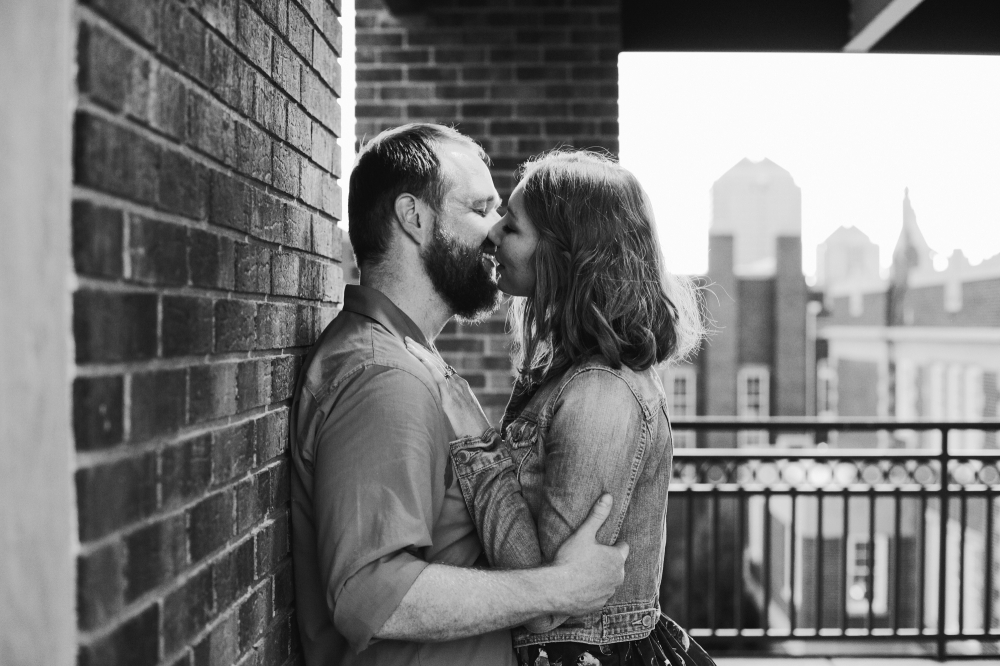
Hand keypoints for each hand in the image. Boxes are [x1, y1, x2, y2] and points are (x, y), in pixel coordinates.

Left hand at [405, 337, 492, 437]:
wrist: (482, 436)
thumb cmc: (471, 429)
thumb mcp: (459, 411)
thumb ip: (449, 403)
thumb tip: (436, 402)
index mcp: (460, 385)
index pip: (441, 366)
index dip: (428, 355)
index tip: (416, 347)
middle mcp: (458, 383)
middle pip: (437, 362)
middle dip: (421, 350)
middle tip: (407, 339)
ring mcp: (455, 389)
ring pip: (436, 366)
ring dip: (421, 354)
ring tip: (408, 344)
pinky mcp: (451, 398)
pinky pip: (439, 378)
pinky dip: (429, 367)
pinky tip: (419, 359)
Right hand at [549, 494, 628, 616]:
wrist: (555, 589)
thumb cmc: (570, 560)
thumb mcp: (583, 533)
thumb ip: (598, 515)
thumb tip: (608, 496)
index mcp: (617, 559)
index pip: (623, 548)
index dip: (613, 545)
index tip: (602, 544)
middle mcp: (617, 577)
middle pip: (617, 566)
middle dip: (608, 562)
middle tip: (590, 557)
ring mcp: (608, 593)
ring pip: (609, 582)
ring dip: (601, 578)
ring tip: (584, 572)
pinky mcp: (598, 606)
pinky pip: (599, 596)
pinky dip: (592, 592)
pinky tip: (580, 587)